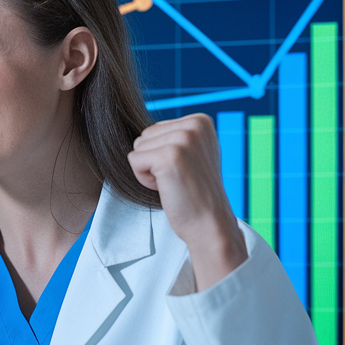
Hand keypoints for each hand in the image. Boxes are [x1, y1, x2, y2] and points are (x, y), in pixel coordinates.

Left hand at [127, 114, 247, 290]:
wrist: (210, 224)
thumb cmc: (196, 193)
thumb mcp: (193, 154)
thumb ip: (176, 137)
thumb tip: (145, 131)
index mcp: (201, 121)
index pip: (154, 130)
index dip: (161, 154)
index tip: (185, 170)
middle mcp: (195, 125)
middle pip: (144, 136)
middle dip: (153, 161)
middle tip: (179, 178)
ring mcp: (183, 139)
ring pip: (137, 148)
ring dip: (149, 171)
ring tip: (174, 182)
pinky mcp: (169, 156)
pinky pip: (134, 161)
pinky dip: (144, 179)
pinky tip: (167, 188)